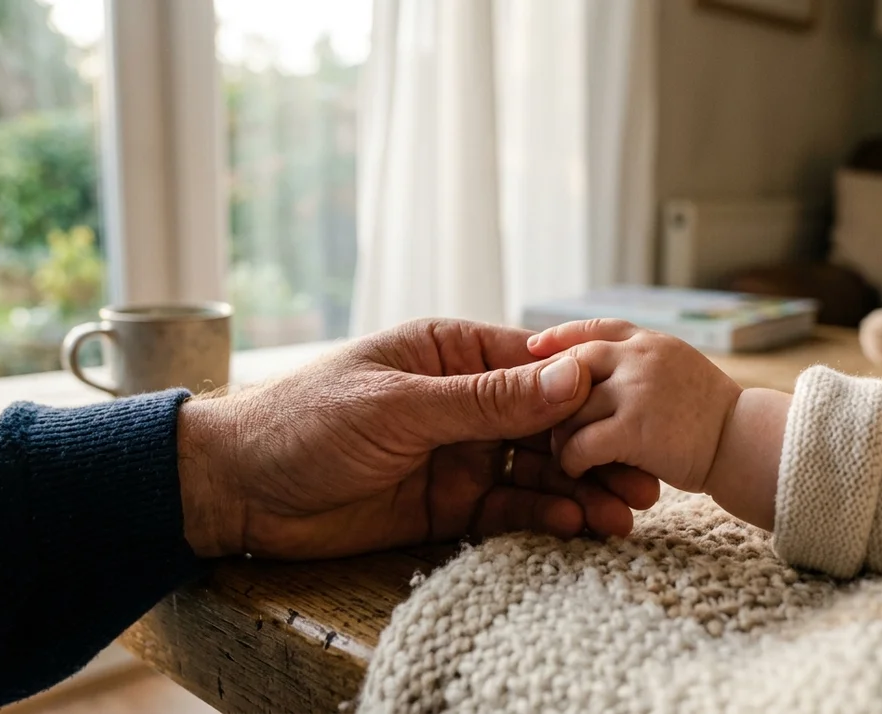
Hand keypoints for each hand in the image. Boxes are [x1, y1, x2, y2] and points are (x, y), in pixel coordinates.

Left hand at [176, 319, 661, 559]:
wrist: (238, 488)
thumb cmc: (305, 421)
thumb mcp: (398, 406)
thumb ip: (486, 399)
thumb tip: (571, 374)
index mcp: (449, 355)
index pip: (534, 368)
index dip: (587, 395)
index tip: (632, 419)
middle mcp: (461, 402)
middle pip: (545, 425)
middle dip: (594, 451)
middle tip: (643, 483)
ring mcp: (456, 454)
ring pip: (533, 470)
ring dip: (577, 492)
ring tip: (619, 517)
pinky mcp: (445, 503)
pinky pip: (505, 507)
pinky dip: (539, 516)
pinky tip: (571, 525)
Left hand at [527, 319, 742, 493]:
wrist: (750, 445)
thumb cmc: (714, 420)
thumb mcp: (679, 372)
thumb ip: (640, 366)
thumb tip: (595, 367)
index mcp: (650, 342)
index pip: (596, 330)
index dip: (561, 338)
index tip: (535, 348)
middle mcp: (640, 357)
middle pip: (572, 368)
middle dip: (551, 395)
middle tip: (541, 420)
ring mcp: (636, 390)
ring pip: (569, 410)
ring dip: (562, 436)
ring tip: (566, 453)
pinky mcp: (634, 430)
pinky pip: (581, 444)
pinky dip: (572, 461)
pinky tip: (579, 470)